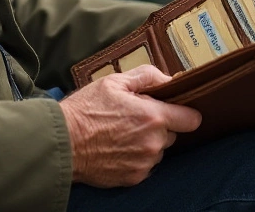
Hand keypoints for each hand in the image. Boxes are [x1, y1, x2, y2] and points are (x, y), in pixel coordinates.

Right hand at [59, 65, 202, 186]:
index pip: (191, 119)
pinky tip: (117, 148)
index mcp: (153, 116)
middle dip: (158, 126)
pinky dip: (135, 158)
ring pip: (157, 150)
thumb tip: (170, 79)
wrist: (62, 143)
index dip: (186, 113)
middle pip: (171, 134)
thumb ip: (147, 76)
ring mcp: (144, 163)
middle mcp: (153, 142)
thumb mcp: (114, 82)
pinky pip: (144, 166)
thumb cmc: (86, 110)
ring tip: (121, 134)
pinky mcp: (134, 178)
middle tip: (133, 118)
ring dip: (146, 143)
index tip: (177, 111)